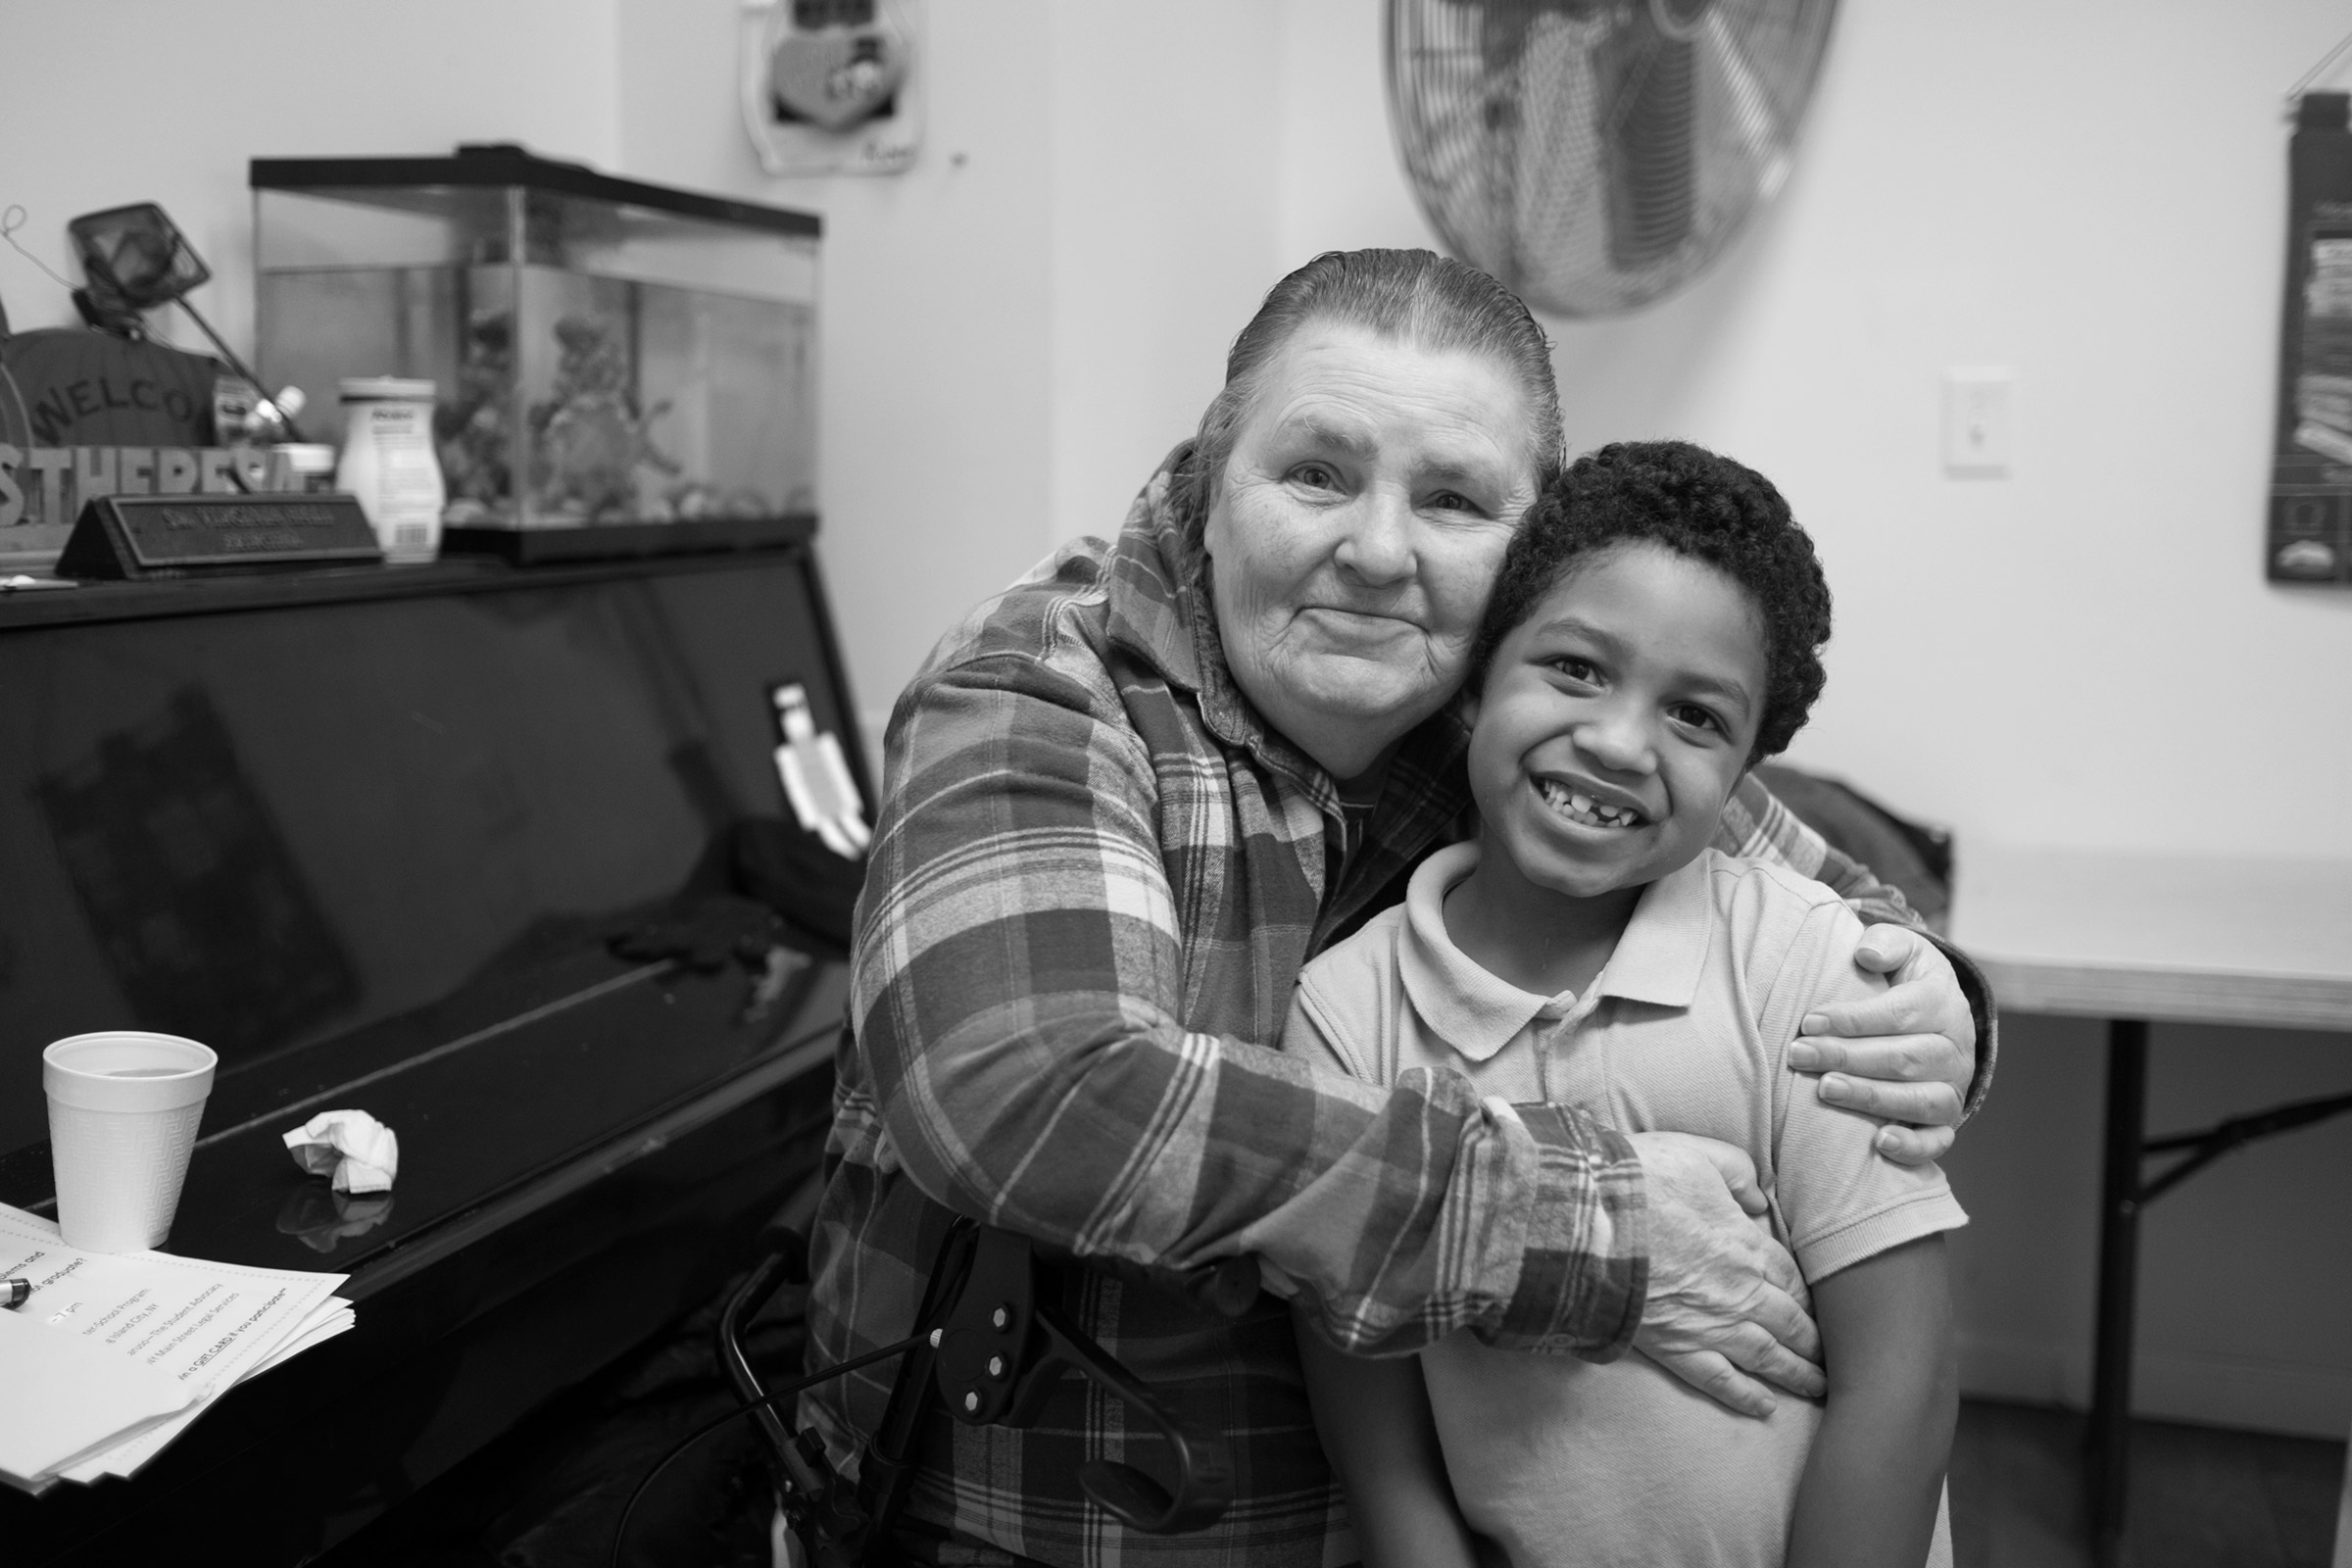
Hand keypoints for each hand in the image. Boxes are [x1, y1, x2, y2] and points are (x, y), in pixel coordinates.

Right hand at [1629, 1131, 1822, 1417]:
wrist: (1591, 1221)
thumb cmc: (1642, 1181)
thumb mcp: (1700, 1154)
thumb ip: (1738, 1171)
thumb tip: (1758, 1198)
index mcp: (1747, 1245)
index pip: (1792, 1278)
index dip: (1808, 1296)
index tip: (1820, 1309)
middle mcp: (1741, 1291)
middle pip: (1790, 1323)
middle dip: (1814, 1343)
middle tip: (1832, 1360)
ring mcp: (1711, 1324)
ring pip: (1767, 1356)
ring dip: (1796, 1375)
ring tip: (1817, 1388)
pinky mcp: (1678, 1347)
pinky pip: (1721, 1380)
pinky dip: (1746, 1397)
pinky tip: (1765, 1408)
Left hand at [1787, 926, 1972, 1165]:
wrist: (1935, 1013)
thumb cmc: (1904, 979)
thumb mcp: (1902, 950)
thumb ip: (1886, 943)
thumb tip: (1866, 955)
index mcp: (1942, 1003)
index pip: (1900, 1013)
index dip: (1853, 1019)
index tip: (1808, 1021)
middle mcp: (1954, 1049)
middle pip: (1904, 1058)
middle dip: (1847, 1057)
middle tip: (1799, 1055)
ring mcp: (1952, 1087)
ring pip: (1921, 1099)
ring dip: (1871, 1097)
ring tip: (1825, 1090)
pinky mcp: (1946, 1120)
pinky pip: (1938, 1140)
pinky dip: (1914, 1147)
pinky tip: (1880, 1144)